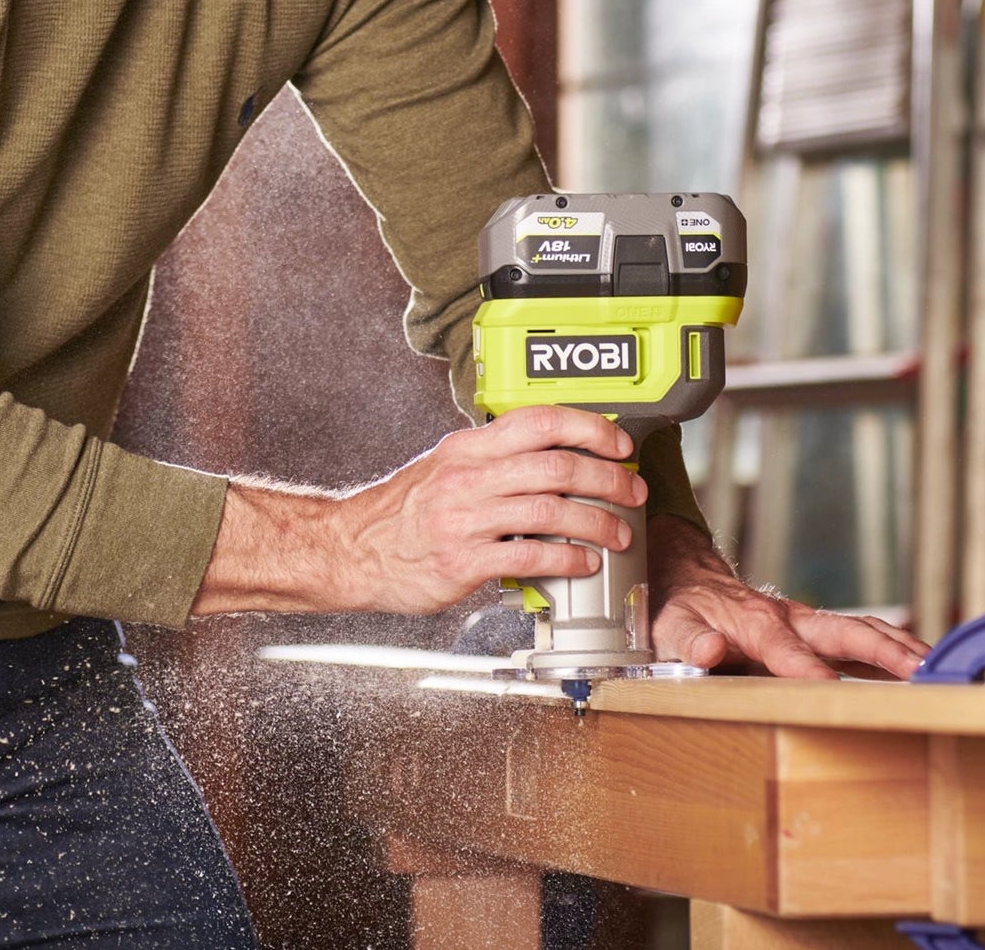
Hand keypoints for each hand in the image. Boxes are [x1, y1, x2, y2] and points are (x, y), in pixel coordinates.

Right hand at [191, 406, 646, 616]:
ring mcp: (465, 518)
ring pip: (549, 509)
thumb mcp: (445, 468)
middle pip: (554, 465)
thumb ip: (492, 460)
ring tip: (618, 532)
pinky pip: (527, 556)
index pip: (538, 421)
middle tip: (631, 491)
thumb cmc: (403, 513)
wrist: (352, 550)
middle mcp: (468, 476)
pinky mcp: (462, 561)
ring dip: (595, 521)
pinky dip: (564, 558)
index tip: (619, 442)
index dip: (587, 427)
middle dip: (606, 477)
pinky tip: (582, 562)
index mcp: (467, 448)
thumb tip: (551, 456)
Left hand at [648, 515, 929, 679]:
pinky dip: (892, 649)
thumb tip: (711, 650)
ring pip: (860, 631)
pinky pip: (858, 638)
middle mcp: (789, 619)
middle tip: (924, 669)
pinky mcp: (814, 632)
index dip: (806, 669)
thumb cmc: (680, 610)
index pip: (785, 649)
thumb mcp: (672, 626)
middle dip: (885, 650)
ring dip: (900, 647)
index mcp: (754, 622)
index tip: (831, 688)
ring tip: (940, 669)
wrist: (686, 579)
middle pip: (843, 631)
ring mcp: (806, 624)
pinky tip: (920, 666)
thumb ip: (691, 641)